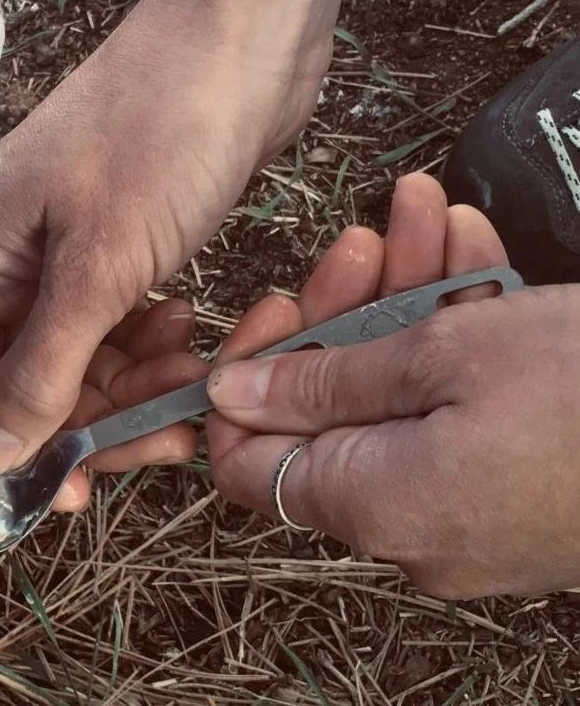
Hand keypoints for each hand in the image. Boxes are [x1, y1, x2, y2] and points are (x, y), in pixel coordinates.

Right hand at [0, 0, 366, 509]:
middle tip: (157, 434)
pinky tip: (190, 330)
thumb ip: (41, 366)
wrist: (241, 53)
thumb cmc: (159, 132)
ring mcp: (73, 257)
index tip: (64, 486)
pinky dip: (158, 346)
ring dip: (138, 384)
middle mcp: (16, 262)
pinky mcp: (125, 252)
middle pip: (33, 381)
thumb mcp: (98, 265)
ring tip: (189, 374)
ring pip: (88, 361)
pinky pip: (126, 328)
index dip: (6, 442)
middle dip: (97, 417)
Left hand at [207, 172, 579, 599]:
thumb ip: (322, 382)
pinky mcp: (508, 485)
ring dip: (407, 302)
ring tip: (428, 213)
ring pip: (399, 395)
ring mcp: (462, 510)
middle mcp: (407, 525)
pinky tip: (470, 255)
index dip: (250, 382)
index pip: (248, 459)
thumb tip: (231, 397)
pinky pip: (454, 409)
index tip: (280, 307)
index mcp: (369, 505)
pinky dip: (456, 336)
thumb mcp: (442, 357)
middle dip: (345, 311)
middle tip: (368, 236)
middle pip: (331, 411)